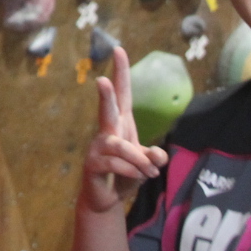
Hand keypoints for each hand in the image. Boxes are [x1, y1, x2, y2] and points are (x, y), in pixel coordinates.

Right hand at [79, 46, 167, 214]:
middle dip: (106, 95)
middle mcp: (107, 131)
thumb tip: (157, 157)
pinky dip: (132, 172)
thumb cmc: (126, 175)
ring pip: (120, 146)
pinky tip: (139, 178)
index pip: (122, 93)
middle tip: (102, 80)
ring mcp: (97, 147)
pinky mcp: (93, 164)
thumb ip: (154, 158)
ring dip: (139, 161)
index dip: (122, 72)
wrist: (107, 199)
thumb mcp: (146, 165)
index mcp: (120, 123)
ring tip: (149, 173)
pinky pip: (115, 164)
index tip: (119, 50)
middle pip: (107, 109)